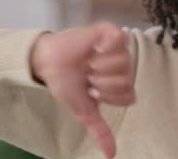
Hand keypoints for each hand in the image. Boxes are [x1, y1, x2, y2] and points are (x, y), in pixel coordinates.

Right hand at [30, 22, 134, 158]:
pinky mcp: (110, 32)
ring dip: (99, 66)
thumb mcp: (84, 110)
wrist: (48, 63)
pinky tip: (94, 49)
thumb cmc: (66, 83)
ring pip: (123, 63)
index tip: (91, 91)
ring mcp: (118, 48)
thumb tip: (112, 155)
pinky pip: (120, 40)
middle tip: (87, 75)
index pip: (129, 96)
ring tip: (87, 62)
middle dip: (101, 82)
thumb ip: (100, 130)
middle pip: (126, 80)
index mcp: (120, 83)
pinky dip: (104, 47)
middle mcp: (123, 66)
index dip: (107, 96)